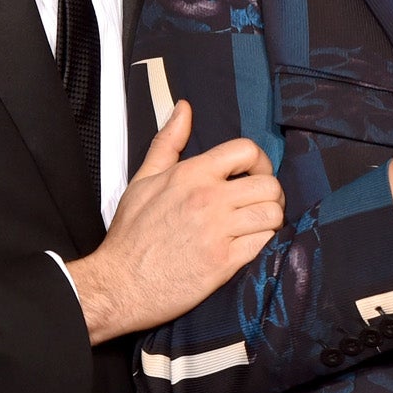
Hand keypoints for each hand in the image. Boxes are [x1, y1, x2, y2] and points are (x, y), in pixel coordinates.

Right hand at [66, 101, 284, 344]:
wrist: (119, 285)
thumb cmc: (131, 235)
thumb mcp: (143, 180)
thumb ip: (168, 142)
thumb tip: (185, 108)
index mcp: (191, 174)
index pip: (247, 150)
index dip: (259, 162)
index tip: (253, 176)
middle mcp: (208, 198)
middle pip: (269, 184)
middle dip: (271, 194)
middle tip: (259, 206)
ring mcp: (218, 231)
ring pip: (273, 214)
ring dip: (271, 220)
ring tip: (257, 226)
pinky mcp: (225, 262)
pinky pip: (266, 243)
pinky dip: (265, 244)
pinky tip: (250, 245)